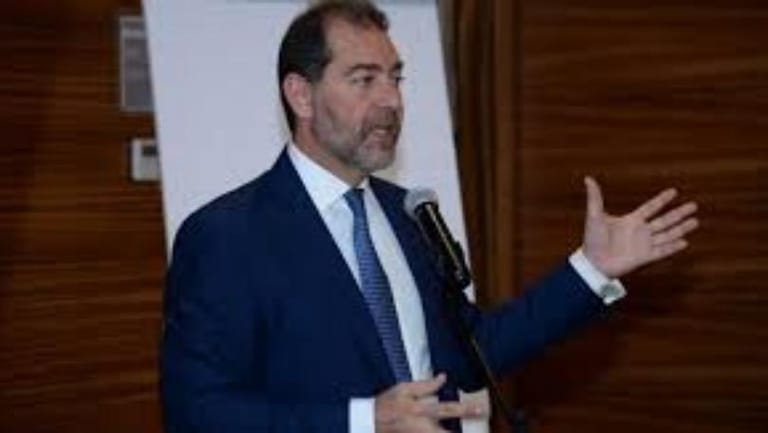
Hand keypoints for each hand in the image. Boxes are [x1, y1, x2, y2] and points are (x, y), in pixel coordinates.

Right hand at [374, 374, 485, 432]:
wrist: (369, 422)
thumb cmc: (385, 404)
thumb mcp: (403, 389)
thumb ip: (425, 385)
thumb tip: (442, 378)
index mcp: (420, 409)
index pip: (448, 408)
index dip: (465, 409)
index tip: (481, 409)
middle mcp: (423, 425)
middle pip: (448, 429)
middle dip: (464, 420)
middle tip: (480, 415)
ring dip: (452, 432)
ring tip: (472, 427)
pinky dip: (440, 432)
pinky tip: (450, 429)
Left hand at [582, 176, 698, 277]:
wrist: (593, 263)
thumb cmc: (592, 240)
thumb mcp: (594, 216)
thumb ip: (595, 198)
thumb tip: (588, 179)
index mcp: (631, 220)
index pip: (650, 207)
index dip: (662, 200)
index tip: (674, 191)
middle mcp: (640, 231)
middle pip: (664, 220)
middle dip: (679, 213)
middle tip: (694, 205)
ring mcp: (644, 244)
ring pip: (667, 234)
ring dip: (681, 228)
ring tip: (695, 221)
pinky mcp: (644, 257)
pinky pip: (662, 251)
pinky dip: (673, 247)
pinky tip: (685, 242)